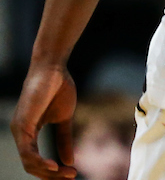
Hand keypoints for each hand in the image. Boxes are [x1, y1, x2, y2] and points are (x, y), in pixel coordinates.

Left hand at [11, 64, 76, 178]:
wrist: (54, 69)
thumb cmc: (58, 88)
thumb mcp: (64, 118)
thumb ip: (64, 138)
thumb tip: (70, 160)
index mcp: (29, 133)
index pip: (36, 161)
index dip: (52, 171)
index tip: (71, 174)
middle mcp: (21, 134)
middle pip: (31, 166)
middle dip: (51, 175)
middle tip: (71, 177)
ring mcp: (19, 130)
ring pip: (28, 162)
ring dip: (47, 172)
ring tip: (66, 173)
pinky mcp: (22, 125)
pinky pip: (28, 151)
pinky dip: (39, 162)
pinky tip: (53, 166)